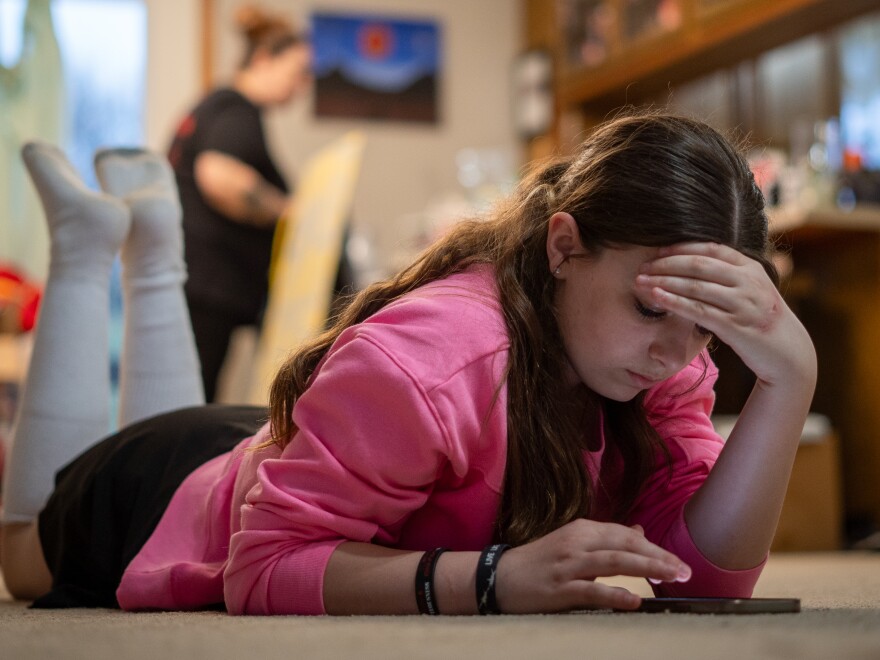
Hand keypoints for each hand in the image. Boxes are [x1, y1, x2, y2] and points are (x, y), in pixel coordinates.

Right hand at [494, 519, 690, 612]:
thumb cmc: (539, 561)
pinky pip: (591, 590)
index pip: (625, 534)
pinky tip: (634, 600)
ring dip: (646, 568)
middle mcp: (577, 542)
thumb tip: (639, 531)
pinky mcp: (559, 588)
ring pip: (614, 562)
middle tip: (686, 571)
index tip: (678, 561)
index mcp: (582, 529)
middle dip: (659, 557)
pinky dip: (614, 594)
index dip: (654, 546)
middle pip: (625, 545)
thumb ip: (606, 539)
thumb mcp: (573, 543)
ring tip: (672, 577)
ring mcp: (568, 565)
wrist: (498, 577)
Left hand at [635, 242, 815, 389]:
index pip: (711, 249)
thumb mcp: (752, 289)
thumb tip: (692, 262)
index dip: (682, 248)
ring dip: (664, 282)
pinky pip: (698, 310)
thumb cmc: (761, 318)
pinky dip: (674, 302)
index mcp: (750, 267)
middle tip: (642, 267)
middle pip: (699, 265)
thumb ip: (729, 274)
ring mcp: (743, 304)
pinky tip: (656, 297)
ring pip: (695, 287)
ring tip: (640, 281)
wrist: (789, 352)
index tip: (658, 251)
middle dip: (666, 264)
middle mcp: (748, 282)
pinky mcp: (735, 326)